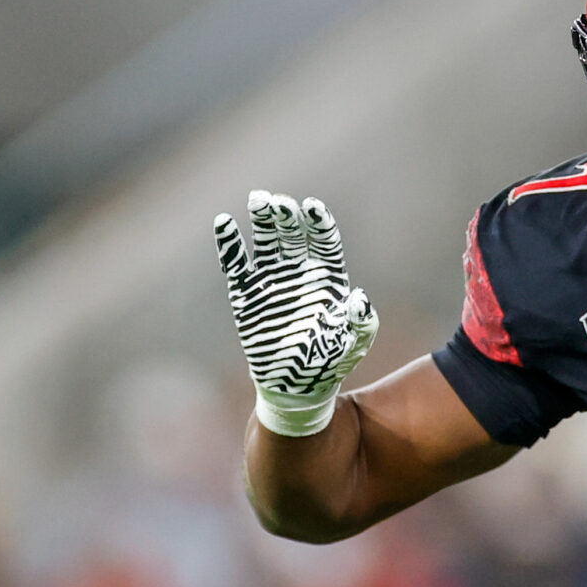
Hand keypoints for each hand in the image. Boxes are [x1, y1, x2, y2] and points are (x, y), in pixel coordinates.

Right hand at [214, 190, 377, 436]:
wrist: (297, 386)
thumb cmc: (331, 362)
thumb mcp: (354, 342)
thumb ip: (362, 320)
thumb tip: (360, 297)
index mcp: (328, 278)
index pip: (323, 241)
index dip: (318, 222)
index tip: (313, 208)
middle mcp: (299, 273)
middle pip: (293, 234)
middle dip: (288, 215)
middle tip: (281, 201)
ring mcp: (272, 281)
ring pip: (267, 242)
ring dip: (263, 219)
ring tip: (259, 199)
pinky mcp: (245, 295)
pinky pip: (235, 264)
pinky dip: (229, 244)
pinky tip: (224, 223)